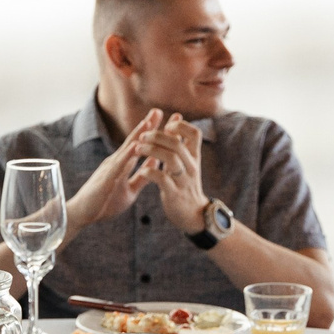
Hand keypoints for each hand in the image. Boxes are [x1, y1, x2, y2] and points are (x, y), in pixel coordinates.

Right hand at [63, 110, 166, 227]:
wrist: (81, 215)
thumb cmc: (104, 203)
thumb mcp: (129, 190)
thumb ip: (141, 177)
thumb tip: (155, 164)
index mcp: (122, 164)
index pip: (139, 144)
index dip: (152, 132)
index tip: (166, 120)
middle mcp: (116, 162)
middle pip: (133, 140)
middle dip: (146, 126)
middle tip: (158, 110)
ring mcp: (109, 169)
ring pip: (126, 149)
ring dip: (137, 135)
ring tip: (148, 122)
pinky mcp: (105, 179)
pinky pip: (118, 166)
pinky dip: (127, 155)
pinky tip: (135, 146)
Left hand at [140, 115, 209, 230]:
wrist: (193, 215)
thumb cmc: (185, 185)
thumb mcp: (185, 162)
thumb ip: (179, 142)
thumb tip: (175, 119)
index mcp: (194, 157)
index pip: (195, 133)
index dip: (180, 126)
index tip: (166, 126)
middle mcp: (191, 167)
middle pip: (177, 144)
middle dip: (157, 137)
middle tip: (142, 137)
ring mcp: (183, 180)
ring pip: (171, 159)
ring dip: (152, 151)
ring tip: (138, 149)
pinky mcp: (174, 194)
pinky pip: (162, 179)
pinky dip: (150, 172)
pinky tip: (141, 170)